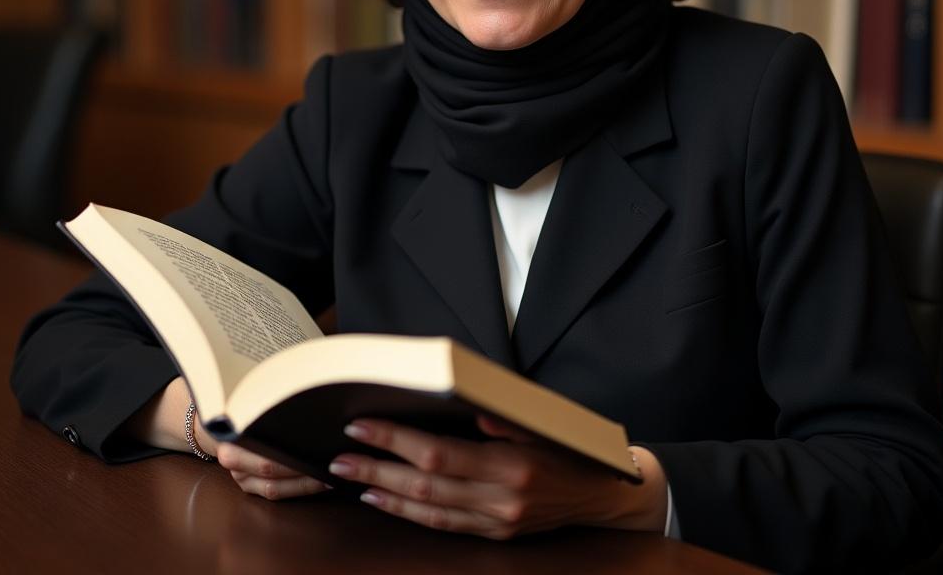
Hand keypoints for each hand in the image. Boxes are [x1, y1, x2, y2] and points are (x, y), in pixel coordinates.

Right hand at [127, 377, 328, 501]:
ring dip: (307, 482)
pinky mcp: (248, 488)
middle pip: (271, 468)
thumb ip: (277, 385)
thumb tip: (314, 372)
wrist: (218, 414)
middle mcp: (231, 456)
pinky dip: (301, 489)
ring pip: (275, 487)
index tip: (321, 434)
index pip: (263, 438)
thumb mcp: (256, 386)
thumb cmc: (246, 396)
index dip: (293, 442)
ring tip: (335, 471)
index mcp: (230, 427)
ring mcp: (239, 476)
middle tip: (336, 457)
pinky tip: (324, 480)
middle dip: (306, 465)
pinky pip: (276, 495)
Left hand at [327, 414, 667, 538]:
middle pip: (424, 485)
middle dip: (377, 469)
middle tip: (339, 457)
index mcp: (510, 466)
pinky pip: (444, 527)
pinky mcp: (495, 536)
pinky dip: (410, 515)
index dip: (396, 440)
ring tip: (351, 480)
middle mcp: (500, 499)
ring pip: (428, 511)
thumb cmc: (570, 449)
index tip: (361, 426)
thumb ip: (503, 418)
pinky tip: (386, 502)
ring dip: (385, 495)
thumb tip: (467, 406)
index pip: (438, 453)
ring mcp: (496, 522)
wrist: (603, 496)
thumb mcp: (543, 426)